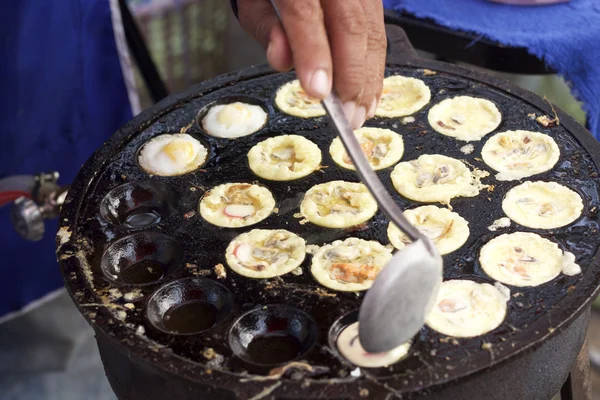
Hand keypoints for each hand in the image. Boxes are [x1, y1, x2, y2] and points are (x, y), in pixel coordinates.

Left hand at [237, 0, 385, 128]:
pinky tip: (370, 95)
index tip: (318, 93)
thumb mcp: (255, 3)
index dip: (314, 54)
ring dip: (368, 79)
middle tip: (346, 117)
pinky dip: (376, 68)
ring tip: (360, 113)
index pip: (306, 13)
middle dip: (351, 77)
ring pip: (372, 31)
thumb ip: (266, 28)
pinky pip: (379, 33)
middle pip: (350, 25)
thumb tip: (282, 60)